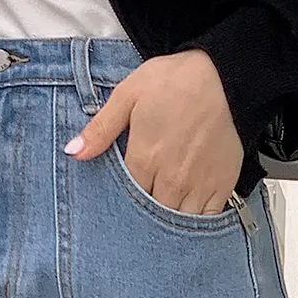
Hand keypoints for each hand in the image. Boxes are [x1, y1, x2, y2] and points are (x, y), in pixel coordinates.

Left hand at [64, 50, 242, 214]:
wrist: (224, 75)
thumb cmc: (173, 81)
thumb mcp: (128, 95)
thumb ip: (101, 128)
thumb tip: (73, 152)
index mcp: (144, 158)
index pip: (124, 199)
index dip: (118, 202)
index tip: (115, 201)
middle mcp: (171, 178)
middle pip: (150, 216)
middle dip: (141, 217)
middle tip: (136, 211)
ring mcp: (199, 183)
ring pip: (178, 222)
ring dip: (167, 222)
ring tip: (160, 216)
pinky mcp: (222, 183)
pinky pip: (208, 218)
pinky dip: (196, 222)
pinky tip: (187, 214)